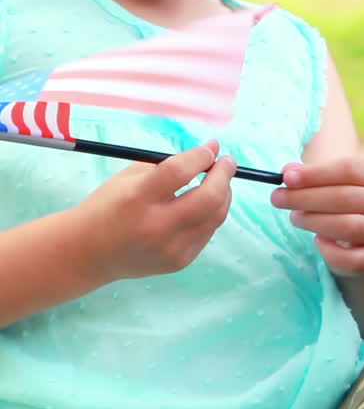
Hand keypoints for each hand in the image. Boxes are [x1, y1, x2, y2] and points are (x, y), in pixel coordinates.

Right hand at [73, 139, 236, 282]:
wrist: (89, 253)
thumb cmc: (108, 207)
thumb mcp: (128, 178)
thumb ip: (167, 167)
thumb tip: (208, 154)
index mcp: (138, 198)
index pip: (179, 171)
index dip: (201, 156)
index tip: (212, 147)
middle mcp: (156, 226)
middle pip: (209, 198)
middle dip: (224, 175)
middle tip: (227, 162)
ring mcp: (171, 248)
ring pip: (216, 216)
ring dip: (223, 194)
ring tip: (219, 181)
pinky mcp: (180, 261)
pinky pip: (207, 232)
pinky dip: (211, 214)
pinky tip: (205, 204)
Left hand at [271, 156, 363, 276]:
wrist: (361, 239)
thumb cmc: (341, 203)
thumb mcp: (329, 184)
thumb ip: (309, 176)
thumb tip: (287, 173)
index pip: (348, 170)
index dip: (315, 174)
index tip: (286, 178)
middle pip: (345, 197)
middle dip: (306, 198)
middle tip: (278, 198)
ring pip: (348, 227)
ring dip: (314, 221)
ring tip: (294, 217)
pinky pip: (350, 258)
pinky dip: (329, 251)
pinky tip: (318, 241)